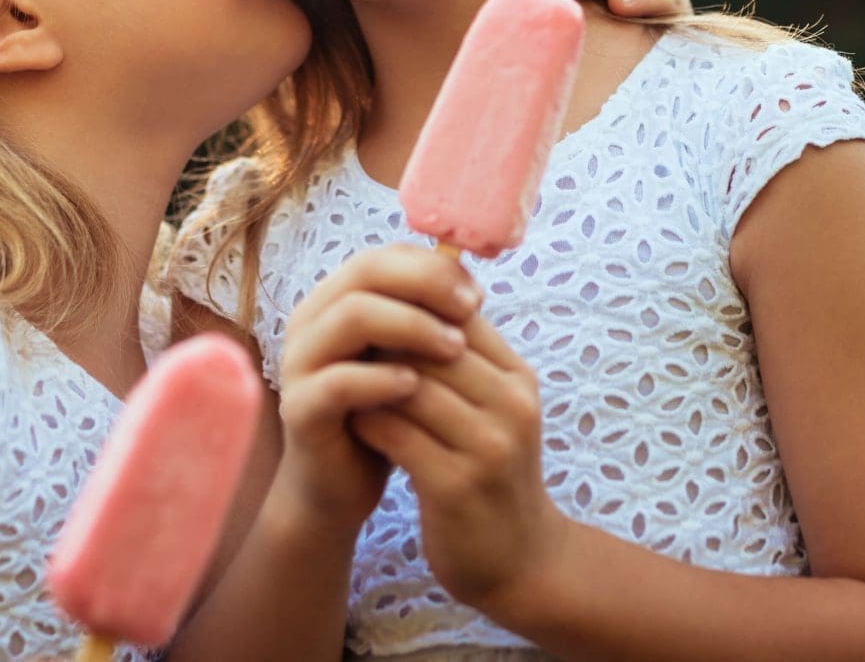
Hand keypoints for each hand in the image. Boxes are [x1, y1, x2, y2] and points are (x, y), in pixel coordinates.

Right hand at [273, 244, 481, 532]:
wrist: (337, 487)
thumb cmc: (381, 415)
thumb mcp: (406, 361)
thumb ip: (426, 323)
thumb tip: (472, 287)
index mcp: (335, 300)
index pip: (382, 256)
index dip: (432, 267)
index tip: (476, 295)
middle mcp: (311, 321)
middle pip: (366, 272)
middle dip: (426, 286)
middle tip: (470, 311)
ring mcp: (299, 362)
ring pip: (352, 316)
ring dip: (411, 326)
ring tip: (454, 349)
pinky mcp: (300, 408)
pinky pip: (339, 381)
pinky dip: (381, 379)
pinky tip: (415, 387)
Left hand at [346, 309, 566, 618]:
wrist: (519, 561)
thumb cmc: (492, 475)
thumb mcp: (494, 410)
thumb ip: (462, 363)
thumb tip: (407, 304)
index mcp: (519, 379)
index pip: (459, 316)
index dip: (410, 312)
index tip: (372, 318)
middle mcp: (511, 407)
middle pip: (433, 346)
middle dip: (384, 343)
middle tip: (345, 344)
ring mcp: (488, 448)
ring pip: (410, 386)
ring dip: (369, 380)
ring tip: (344, 379)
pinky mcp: (457, 486)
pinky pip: (397, 435)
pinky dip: (369, 423)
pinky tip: (354, 423)